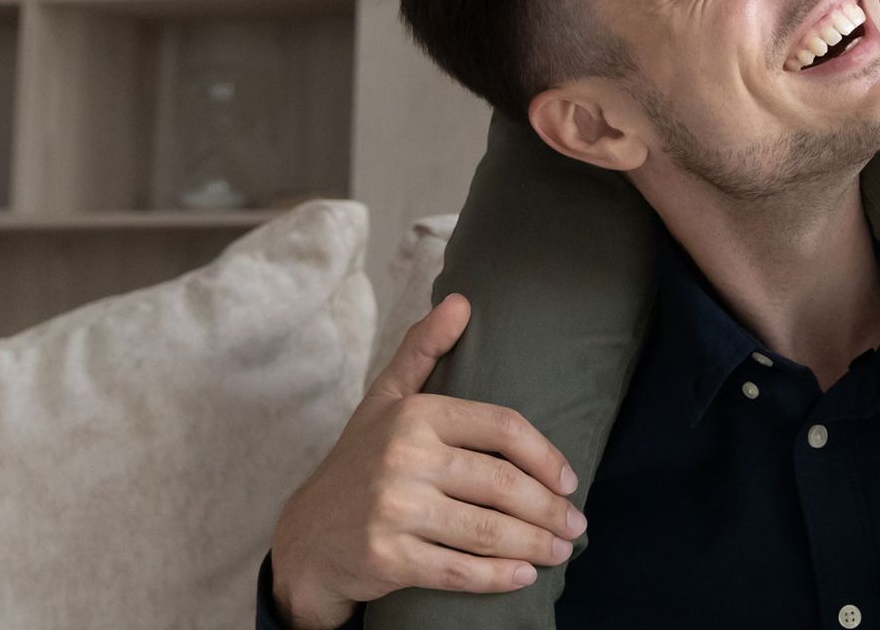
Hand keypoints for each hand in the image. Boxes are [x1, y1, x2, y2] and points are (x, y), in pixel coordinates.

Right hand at [269, 295, 583, 629]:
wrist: (304, 536)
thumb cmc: (358, 462)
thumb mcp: (385, 398)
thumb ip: (424, 348)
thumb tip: (461, 301)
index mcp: (416, 415)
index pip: (502, 427)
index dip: (544, 454)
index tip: (568, 479)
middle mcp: (406, 458)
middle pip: (501, 483)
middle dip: (548, 508)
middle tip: (575, 524)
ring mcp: (396, 510)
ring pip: (486, 530)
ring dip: (534, 544)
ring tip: (561, 550)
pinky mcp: (387, 558)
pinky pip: (457, 570)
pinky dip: (497, 578)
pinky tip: (525, 576)